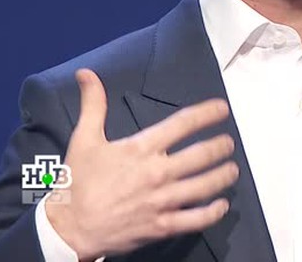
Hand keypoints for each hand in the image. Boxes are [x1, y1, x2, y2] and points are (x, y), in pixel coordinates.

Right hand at [44, 69, 238, 260]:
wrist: (68, 228)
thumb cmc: (78, 182)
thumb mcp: (83, 139)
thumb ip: (93, 105)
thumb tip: (86, 74)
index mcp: (141, 149)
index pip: (182, 124)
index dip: (207, 113)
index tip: (222, 109)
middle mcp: (157, 173)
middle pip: (202, 155)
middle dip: (221, 146)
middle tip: (229, 143)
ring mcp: (161, 201)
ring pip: (205, 185)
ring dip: (223, 175)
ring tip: (232, 168)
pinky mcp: (162, 226)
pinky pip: (196, 219)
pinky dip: (213, 212)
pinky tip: (221, 204)